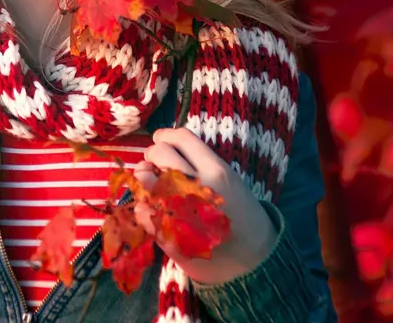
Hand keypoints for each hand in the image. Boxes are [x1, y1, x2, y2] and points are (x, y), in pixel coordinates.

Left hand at [132, 127, 278, 284]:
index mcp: (216, 170)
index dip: (166, 135)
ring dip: (144, 175)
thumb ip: (199, 162)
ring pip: (143, 177)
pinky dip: (142, 203)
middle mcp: (195, 186)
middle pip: (159, 152)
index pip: (181, 137)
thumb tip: (164, 146)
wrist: (252, 256)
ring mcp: (178, 209)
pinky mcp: (165, 232)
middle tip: (155, 162)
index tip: (161, 139)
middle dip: (153, 154)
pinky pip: (140, 207)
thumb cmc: (238, 212)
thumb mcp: (227, 179)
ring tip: (151, 181)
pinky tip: (153, 205)